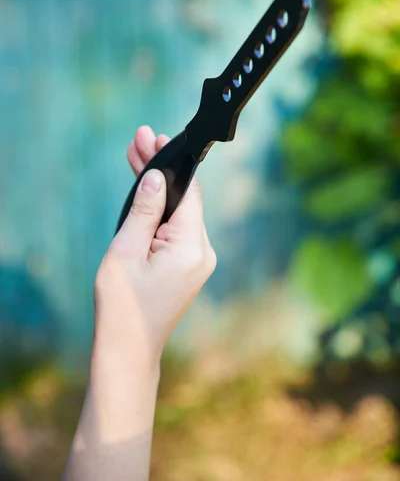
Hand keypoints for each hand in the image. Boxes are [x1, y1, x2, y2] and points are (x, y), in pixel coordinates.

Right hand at [95, 125, 216, 366]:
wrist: (128, 349)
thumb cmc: (122, 305)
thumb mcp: (126, 250)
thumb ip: (145, 210)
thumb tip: (156, 177)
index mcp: (191, 247)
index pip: (187, 191)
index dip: (170, 163)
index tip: (154, 137)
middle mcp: (202, 251)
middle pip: (182, 199)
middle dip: (159, 171)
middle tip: (138, 139)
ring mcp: (197, 260)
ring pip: (178, 213)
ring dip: (158, 189)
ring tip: (136, 156)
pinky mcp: (187, 266)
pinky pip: (175, 230)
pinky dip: (159, 212)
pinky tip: (144, 192)